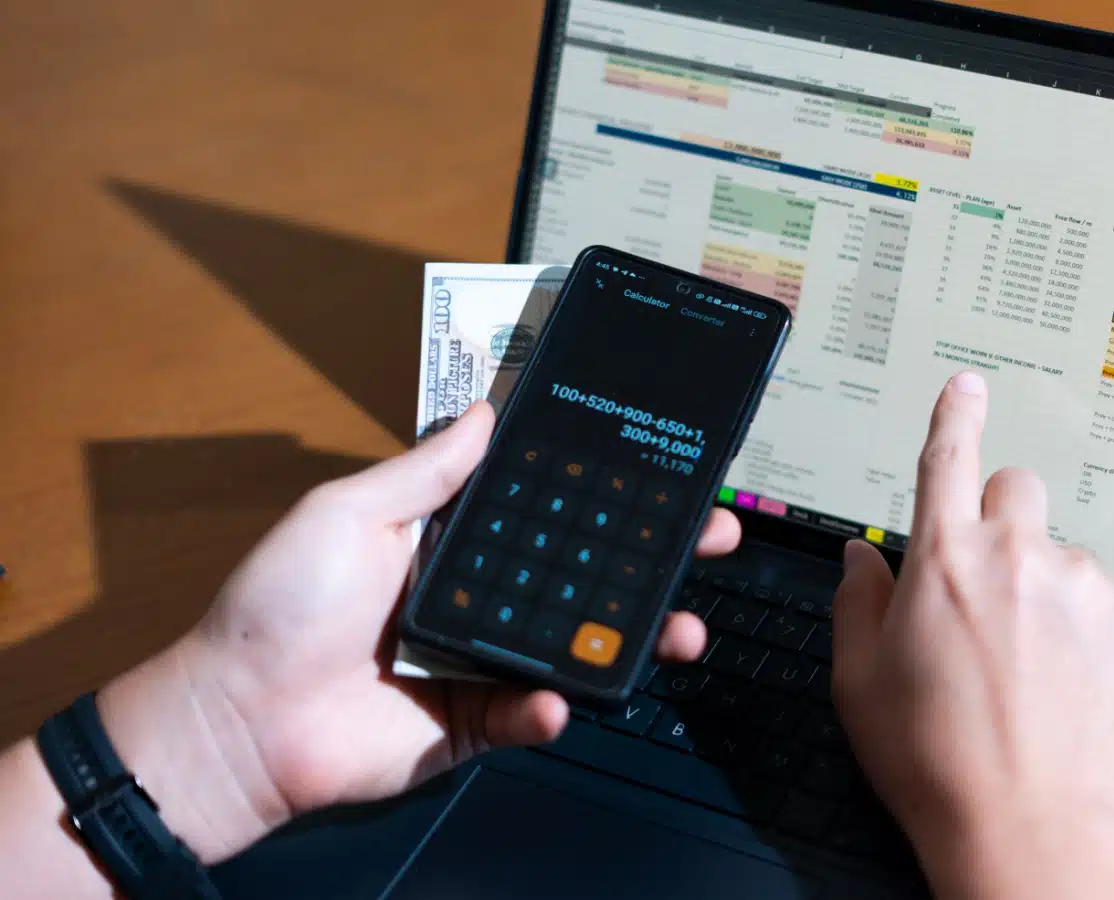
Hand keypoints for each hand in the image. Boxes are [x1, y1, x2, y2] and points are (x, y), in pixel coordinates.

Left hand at [97, 402, 731, 861]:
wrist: (235, 721)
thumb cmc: (274, 609)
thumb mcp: (348, 511)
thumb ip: (426, 470)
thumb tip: (485, 412)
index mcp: (453, 541)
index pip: (548, 510)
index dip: (606, 493)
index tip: (662, 473)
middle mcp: (479, 597)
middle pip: (582, 575)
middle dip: (652, 559)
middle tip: (710, 538)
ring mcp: (483, 662)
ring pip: (576, 646)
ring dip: (634, 638)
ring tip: (681, 630)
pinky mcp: (475, 724)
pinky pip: (529, 715)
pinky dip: (550, 710)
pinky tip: (558, 698)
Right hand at [831, 372, 1113, 899]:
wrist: (1025, 822)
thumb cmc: (935, 759)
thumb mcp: (860, 679)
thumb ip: (859, 602)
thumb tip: (863, 559)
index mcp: (944, 559)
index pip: (948, 457)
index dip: (955, 413)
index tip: (967, 386)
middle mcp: (1017, 555)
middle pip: (1016, 488)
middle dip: (1001, 519)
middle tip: (988, 585)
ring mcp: (1082, 585)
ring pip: (1062, 553)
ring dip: (1045, 586)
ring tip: (1028, 665)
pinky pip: (1105, 598)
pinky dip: (1086, 628)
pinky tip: (1064, 682)